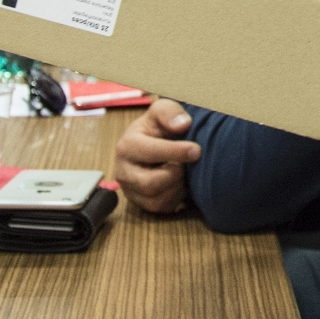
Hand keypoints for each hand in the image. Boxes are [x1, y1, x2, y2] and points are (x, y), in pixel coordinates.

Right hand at [114, 98, 200, 214]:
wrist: (152, 143)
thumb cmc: (157, 127)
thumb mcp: (162, 110)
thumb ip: (170, 112)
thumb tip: (183, 124)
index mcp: (127, 146)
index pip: (150, 153)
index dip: (176, 152)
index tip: (196, 150)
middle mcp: (123, 171)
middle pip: (150, 184)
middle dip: (174, 174)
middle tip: (186, 163)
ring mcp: (130, 190)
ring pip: (156, 199)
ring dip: (176, 186)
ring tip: (181, 170)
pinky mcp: (140, 203)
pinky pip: (161, 207)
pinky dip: (175, 196)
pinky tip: (177, 181)